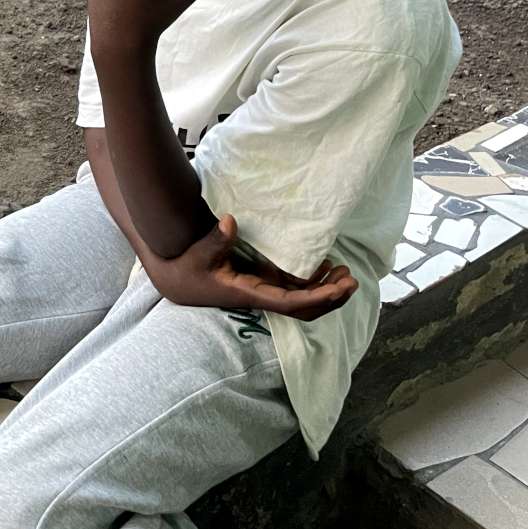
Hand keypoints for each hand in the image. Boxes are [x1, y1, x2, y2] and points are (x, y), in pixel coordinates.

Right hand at [139, 215, 356, 321]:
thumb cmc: (186, 269)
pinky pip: (292, 287)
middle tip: (351, 279)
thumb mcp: (198, 254)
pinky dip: (311, 279)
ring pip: (302, 299)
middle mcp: (261, 296)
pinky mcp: (260, 282)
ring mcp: (263, 290)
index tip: (340, 288)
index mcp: (250, 294)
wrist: (176, 280)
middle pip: (304, 308)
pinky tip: (323, 265)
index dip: (317, 297)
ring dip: (326, 289)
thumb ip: (215, 240)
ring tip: (344, 271)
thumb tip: (230, 221)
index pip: (291, 303)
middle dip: (331, 297)